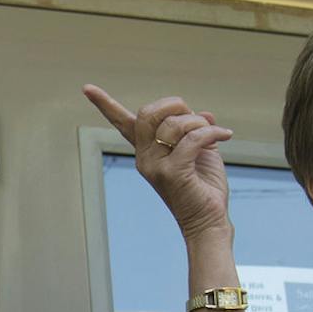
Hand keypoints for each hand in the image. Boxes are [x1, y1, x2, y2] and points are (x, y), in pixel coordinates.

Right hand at [82, 85, 234, 239]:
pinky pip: (192, 138)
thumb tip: (205, 113)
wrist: (209, 222)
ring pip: (174, 124)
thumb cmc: (203, 190)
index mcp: (146, 151)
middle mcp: (145, 158)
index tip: (87, 88)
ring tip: (215, 134)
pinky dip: (212, 132)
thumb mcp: (201, 153)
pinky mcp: (172, 173)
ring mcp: (155, 166)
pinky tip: (225, 136)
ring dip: (200, 123)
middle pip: (148, 112)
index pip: (122, 123)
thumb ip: (197, 132)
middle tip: (196, 119)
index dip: (105, 104)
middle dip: (176, 105)